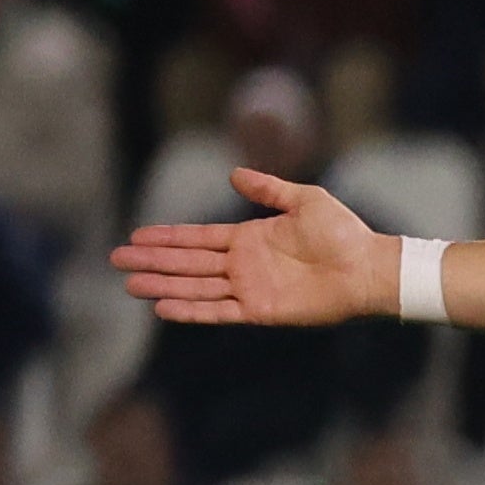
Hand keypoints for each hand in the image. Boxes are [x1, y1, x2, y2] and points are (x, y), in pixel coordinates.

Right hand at [112, 169, 392, 327]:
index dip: (166, 237)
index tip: (136, 236)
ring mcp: (250, 288)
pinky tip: (164, 307)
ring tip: (130, 284)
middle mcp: (244, 265)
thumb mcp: (304, 200)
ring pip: (196, 287)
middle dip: (152, 260)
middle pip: (187, 262)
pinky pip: (219, 311)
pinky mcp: (262, 311)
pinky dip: (192, 310)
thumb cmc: (344, 233)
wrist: (368, 267)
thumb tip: (235, 173)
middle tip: (116, 259)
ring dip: (163, 285)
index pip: (197, 238)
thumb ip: (268, 188)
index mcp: (249, 239)